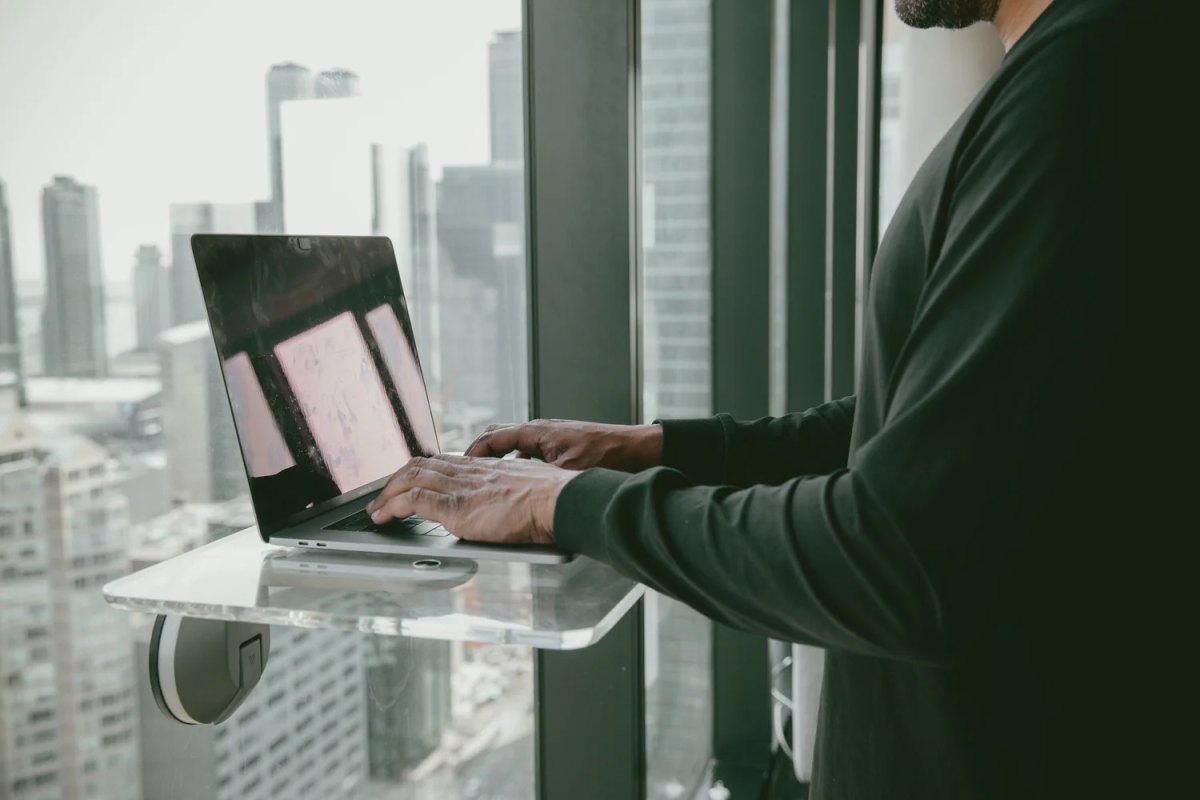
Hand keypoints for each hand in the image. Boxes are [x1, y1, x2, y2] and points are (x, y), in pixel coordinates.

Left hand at [365, 454, 577, 544]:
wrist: (560, 501)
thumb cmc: (553, 501)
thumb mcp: (527, 490)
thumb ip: (510, 493)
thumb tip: (510, 507)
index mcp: (486, 467)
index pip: (443, 460)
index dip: (421, 469)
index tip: (410, 479)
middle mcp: (469, 471)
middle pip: (421, 464)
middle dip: (397, 479)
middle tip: (384, 494)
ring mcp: (461, 487)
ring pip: (411, 478)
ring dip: (387, 494)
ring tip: (377, 509)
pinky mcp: (456, 507)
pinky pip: (414, 500)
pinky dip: (392, 507)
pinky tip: (384, 517)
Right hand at [465, 419, 662, 471]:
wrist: (638, 450)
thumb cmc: (608, 457)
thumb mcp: (568, 473)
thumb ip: (538, 479)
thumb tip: (514, 492)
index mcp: (537, 433)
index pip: (492, 438)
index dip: (472, 454)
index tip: (459, 468)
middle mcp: (541, 431)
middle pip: (498, 437)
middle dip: (479, 455)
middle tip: (466, 474)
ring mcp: (551, 437)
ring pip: (514, 446)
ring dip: (499, 461)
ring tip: (488, 482)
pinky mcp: (561, 446)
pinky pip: (530, 453)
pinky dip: (518, 466)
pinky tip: (522, 485)